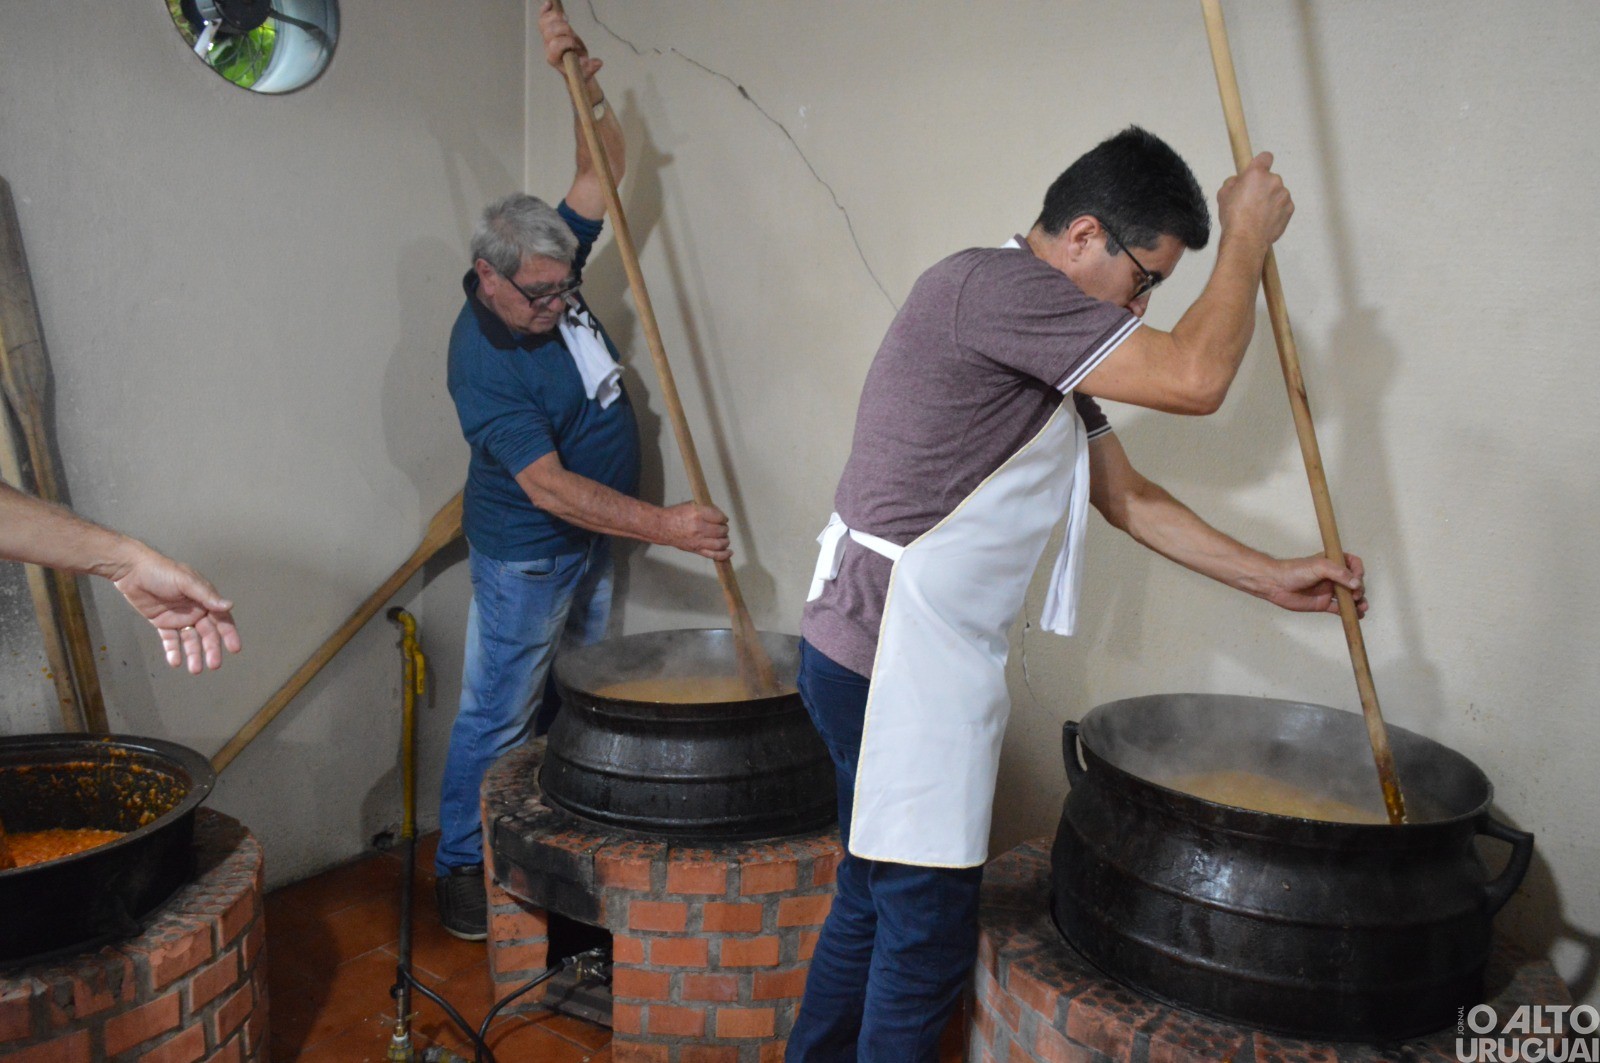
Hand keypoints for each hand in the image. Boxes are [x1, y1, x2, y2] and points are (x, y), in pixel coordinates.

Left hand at [111, 547, 241, 673]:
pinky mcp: (162, 623)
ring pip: (190, 639)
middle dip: (211, 649)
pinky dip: (173, 651)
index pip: (221, 618)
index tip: (234, 648)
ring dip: (193, 654)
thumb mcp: (186, 581)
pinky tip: (175, 661)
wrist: (132, 571)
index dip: (229, 633)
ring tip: (194, 669)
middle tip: (213, 664)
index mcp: (204, 598)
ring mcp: (179, 617)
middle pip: (207, 633)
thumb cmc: (162, 572)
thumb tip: (229, 605)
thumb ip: (206, 596)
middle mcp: (195, 610)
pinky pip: (170, 639)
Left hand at [540, 1, 600, 82]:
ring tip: (565, 18)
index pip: (556, 44)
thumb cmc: (579, 69)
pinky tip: (549, 4)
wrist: (574, 66)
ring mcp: (546, 38)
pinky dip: (545, 10)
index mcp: (554, 57)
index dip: (567, 42)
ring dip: (556, 18)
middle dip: (563, 29)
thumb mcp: (586, 72)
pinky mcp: (548, 30)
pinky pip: (542, 18)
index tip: (576, 46)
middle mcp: (548, 47)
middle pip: (550, 31)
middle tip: (572, 32)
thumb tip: (598, 63)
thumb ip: (591, 67)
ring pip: (544, 23)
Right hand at [663, 502, 731, 560]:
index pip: (720, 517)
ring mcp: (698, 541)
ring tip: (723, 537)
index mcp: (698, 514)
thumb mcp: (692, 505)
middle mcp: (699, 528)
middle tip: (722, 528)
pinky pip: (714, 555)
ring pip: (720, 543)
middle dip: (724, 528)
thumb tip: (721, 515)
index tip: (722, 518)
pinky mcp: (696, 550)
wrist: (663, 526)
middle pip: (722, 530)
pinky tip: (729, 552)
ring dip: (725, 540)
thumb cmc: (677, 515)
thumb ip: (708, 509)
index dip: (723, 518)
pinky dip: (724, 554)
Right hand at [1216, 151, 1293, 246]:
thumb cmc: (1233, 217)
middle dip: (1263, 186)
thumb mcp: (1223, 194)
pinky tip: (1266, 220)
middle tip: (1252, 201)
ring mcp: (1284, 195)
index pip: (1266, 157)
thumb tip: (1239, 182)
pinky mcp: (1290, 208)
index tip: (1257, 171)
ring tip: (1259, 214)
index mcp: (1257, 173)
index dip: (1261, 163)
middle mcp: (1274, 180)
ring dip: (1270, 199)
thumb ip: (1234, 182)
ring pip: (1277, 192)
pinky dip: (1277, 210)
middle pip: (1270, 178)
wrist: (1246, 239)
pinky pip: (1283, 205)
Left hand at [1262, 551, 1366, 616]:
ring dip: (1358, 602)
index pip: (1353, 564)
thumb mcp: (1319, 566)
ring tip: (1362, 608)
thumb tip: (1357, 584)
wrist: (1276, 584)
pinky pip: (1339, 609)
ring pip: (1349, 597)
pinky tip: (1357, 616)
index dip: (1358, 571)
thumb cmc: (1295, 570)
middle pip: (1354, 582)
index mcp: (1332, 562)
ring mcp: (1328, 590)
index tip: (1357, 578)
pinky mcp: (1323, 603)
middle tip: (1355, 595)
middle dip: (1359, 589)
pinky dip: (1349, 612)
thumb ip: (1339, 573)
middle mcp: (1332, 576)